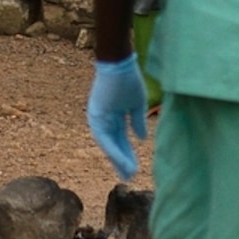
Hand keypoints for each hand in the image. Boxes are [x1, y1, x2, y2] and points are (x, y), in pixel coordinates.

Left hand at [87, 58, 149, 180]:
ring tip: (129, 174)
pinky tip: (123, 162)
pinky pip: (106, 138)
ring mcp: (98, 118)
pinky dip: (114, 151)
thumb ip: (137, 121)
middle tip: (129, 176)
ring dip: (118, 160)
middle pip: (112, 144)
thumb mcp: (136, 104)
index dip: (127, 153)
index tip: (134, 168)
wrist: (120, 62)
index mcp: (111, 116)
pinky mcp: (96, 116)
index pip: (119, 139)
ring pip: (108, 145)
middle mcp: (102, 119)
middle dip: (122, 160)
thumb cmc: (128, 79)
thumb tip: (142, 138)